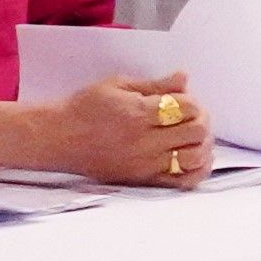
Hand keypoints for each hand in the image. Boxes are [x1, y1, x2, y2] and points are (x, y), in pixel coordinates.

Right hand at [0, 74, 209, 189]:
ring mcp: (144, 164)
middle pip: (196, 132)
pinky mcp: (142, 181)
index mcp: (136, 113)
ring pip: (194, 158)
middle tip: (192, 117)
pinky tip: (194, 158)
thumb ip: (154, 85)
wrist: (57, 137)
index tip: (182, 100)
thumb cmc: (84, 108)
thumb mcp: (117, 85)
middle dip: (201, 120)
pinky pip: (182, 182)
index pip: (186, 107)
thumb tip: (184, 78)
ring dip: (203, 145)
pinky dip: (196, 170)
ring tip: (195, 137)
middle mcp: (143, 141)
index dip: (192, 101)